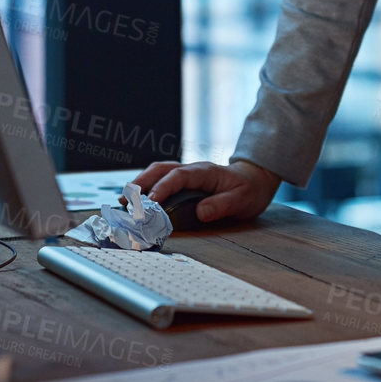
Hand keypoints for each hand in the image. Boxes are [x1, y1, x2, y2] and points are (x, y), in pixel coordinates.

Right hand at [132, 159, 281, 223]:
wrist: (255, 179)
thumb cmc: (249, 190)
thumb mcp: (242, 200)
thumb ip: (221, 206)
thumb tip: (201, 212)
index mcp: (205, 172)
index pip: (179, 176)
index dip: (163, 187)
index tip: (151, 202)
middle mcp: (192, 169)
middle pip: (161, 168)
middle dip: (142, 182)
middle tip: (127, 200)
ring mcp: (186, 173)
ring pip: (158, 171)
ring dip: (141, 183)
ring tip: (125, 200)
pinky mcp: (184, 180)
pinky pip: (161, 178)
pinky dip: (146, 185)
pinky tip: (137, 198)